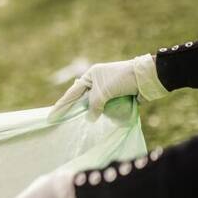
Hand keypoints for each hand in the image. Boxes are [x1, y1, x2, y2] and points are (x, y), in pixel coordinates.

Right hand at [49, 54, 167, 121]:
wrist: (146, 78)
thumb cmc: (122, 80)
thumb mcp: (103, 92)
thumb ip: (93, 106)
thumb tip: (90, 118)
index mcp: (91, 76)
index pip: (72, 93)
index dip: (61, 106)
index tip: (51, 116)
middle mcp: (97, 82)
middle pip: (82, 100)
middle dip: (75, 110)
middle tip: (61, 121)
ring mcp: (108, 89)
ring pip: (95, 105)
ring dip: (94, 112)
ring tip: (87, 120)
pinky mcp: (117, 97)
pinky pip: (106, 108)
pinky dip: (105, 113)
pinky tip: (102, 119)